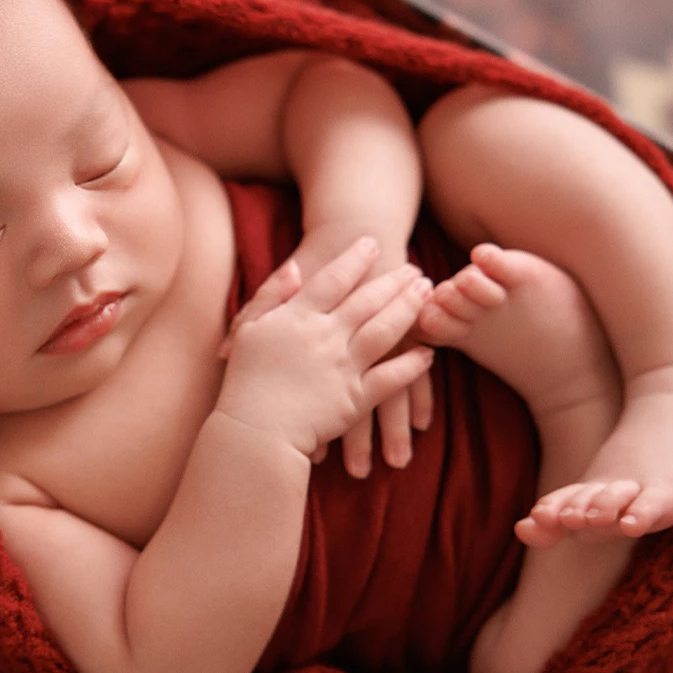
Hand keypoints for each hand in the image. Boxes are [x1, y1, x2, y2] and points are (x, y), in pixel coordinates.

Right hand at [216, 237, 433, 458]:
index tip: (373, 242)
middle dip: (394, 281)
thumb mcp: (249, 329)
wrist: (253, 431)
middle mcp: (326, 336)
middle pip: (367, 300)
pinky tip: (428, 354)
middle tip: (415, 268)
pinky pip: (392, 378)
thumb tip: (294, 268)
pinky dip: (413, 366)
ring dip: (409, 310)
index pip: (333, 279)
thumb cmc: (244, 379)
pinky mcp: (356, 398)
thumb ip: (271, 295)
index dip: (354, 259)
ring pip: (385, 331)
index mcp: (298, 317)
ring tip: (426, 294)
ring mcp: (344, 367)